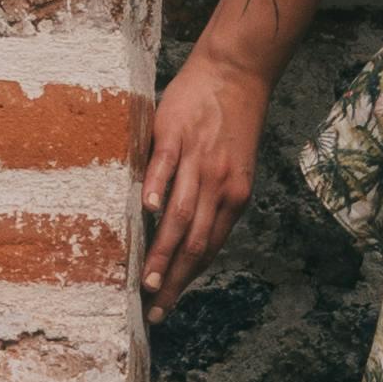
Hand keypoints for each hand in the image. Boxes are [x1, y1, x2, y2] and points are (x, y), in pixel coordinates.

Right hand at [140, 44, 270, 319]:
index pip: (209, 248)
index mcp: (234, 197)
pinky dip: (157, 190)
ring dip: (163, 252)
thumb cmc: (230, 123)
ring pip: (180, 215)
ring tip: (147, 280)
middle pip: (195, 242)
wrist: (235, 72)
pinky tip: (147, 212)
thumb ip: (213, 201)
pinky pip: (166, 168)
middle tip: (155, 309)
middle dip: (174, 280)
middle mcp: (220, 185)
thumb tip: (187, 237)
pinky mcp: (177, 136)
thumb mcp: (233, 168)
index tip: (168, 304)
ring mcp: (198, 161)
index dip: (188, 278)